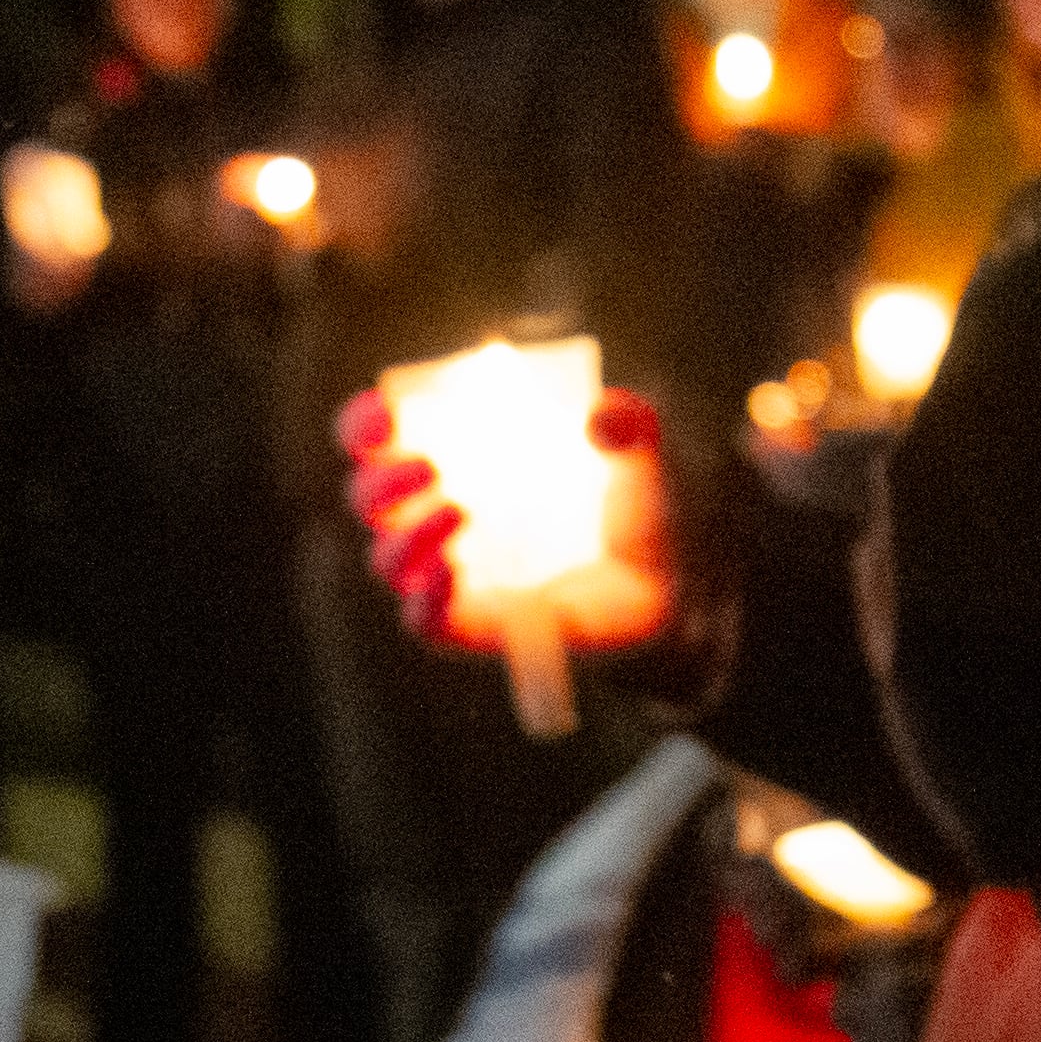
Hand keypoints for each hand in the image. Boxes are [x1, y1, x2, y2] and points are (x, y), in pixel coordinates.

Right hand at [338, 383, 678, 653]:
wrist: (674, 587)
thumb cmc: (640, 507)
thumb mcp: (643, 455)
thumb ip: (629, 423)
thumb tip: (603, 415)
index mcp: (462, 456)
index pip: (382, 437)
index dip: (366, 424)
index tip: (384, 416)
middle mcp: (441, 513)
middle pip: (369, 498)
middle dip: (381, 480)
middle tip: (430, 467)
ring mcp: (455, 573)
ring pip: (388, 561)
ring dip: (407, 536)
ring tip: (459, 513)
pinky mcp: (474, 626)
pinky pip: (424, 622)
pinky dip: (426, 601)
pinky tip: (452, 575)